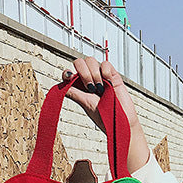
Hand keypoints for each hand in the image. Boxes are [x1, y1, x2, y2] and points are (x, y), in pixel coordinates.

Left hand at [62, 57, 150, 174]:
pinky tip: (108, 83)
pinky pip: (106, 64)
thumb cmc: (104, 116)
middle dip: (83, 72)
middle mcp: (89, 80)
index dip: (67, 73)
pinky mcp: (112, 75)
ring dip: (93, 73)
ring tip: (99, 88)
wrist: (121, 121)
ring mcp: (100, 76)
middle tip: (90, 87)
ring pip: (91, 61)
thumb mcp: (85, 104)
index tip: (69, 78)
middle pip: (79, 63)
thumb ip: (74, 93)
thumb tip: (61, 86)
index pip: (69, 73)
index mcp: (79, 87)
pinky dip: (105, 71)